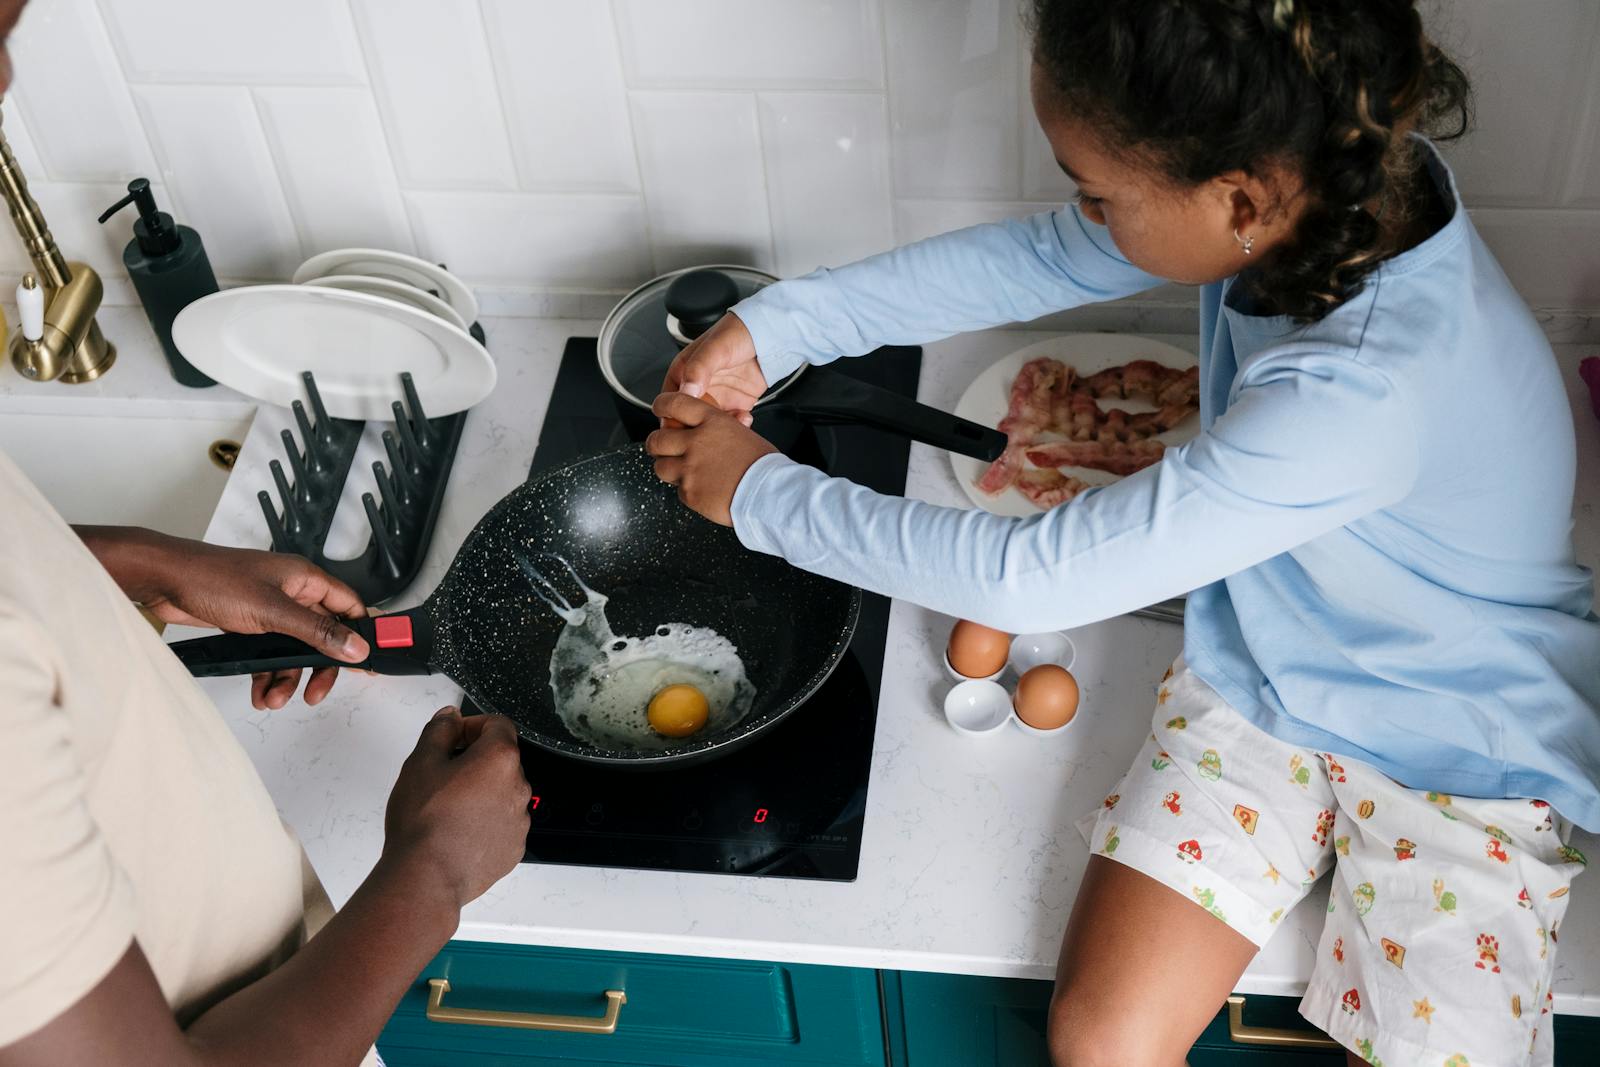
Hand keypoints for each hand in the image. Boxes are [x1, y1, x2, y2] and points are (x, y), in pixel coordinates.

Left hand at [80, 527, 368, 708]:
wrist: (164, 581)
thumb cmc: (214, 579)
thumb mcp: (273, 611)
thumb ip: (317, 631)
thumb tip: (355, 647)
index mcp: (305, 579)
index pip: (348, 607)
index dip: (361, 633)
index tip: (368, 660)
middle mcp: (292, 593)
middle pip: (323, 635)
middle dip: (319, 667)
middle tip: (317, 692)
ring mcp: (270, 609)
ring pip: (294, 649)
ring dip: (287, 677)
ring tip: (274, 698)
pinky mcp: (249, 623)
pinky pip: (269, 654)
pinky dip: (266, 674)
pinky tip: (260, 691)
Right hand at [382, 708, 531, 908]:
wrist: (426, 877)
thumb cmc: (424, 821)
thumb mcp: (421, 762)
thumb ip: (440, 730)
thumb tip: (451, 716)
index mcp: (500, 759)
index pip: (498, 724)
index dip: (473, 725)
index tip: (453, 737)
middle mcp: (519, 787)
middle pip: (501, 760)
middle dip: (474, 760)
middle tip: (441, 775)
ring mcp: (519, 820)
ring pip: (501, 793)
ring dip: (480, 792)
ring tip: (446, 808)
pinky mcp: (513, 848)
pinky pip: (501, 823)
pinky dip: (484, 822)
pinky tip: (456, 831)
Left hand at [647, 392, 778, 525]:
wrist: (770, 494)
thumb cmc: (763, 465)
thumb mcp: (743, 433)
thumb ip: (719, 428)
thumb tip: (713, 425)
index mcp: (711, 422)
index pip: (673, 403)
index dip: (662, 405)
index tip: (660, 409)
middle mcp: (696, 443)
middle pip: (656, 439)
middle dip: (657, 444)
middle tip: (664, 448)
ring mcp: (690, 469)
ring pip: (660, 467)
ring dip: (668, 468)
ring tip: (684, 471)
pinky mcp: (689, 493)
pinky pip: (677, 490)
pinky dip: (687, 489)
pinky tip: (704, 488)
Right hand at [660, 312, 765, 426]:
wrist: (768, 336)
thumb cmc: (737, 333)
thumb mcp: (714, 349)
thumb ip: (698, 369)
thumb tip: (686, 391)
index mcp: (682, 373)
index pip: (669, 402)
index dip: (672, 417)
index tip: (683, 426)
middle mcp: (696, 388)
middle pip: (686, 418)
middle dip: (695, 429)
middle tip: (706, 433)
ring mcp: (716, 398)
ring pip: (707, 425)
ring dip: (717, 430)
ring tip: (728, 426)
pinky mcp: (734, 405)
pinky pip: (729, 423)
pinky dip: (735, 426)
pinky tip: (744, 418)